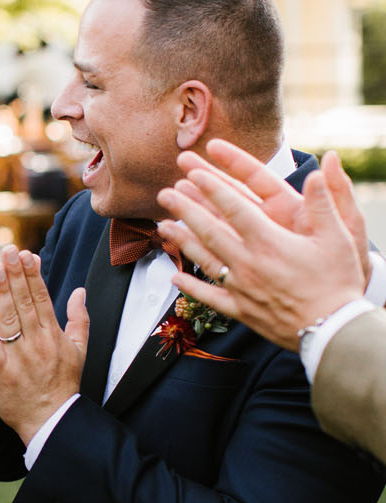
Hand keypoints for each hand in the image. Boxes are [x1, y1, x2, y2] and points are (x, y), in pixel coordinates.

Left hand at [0, 246, 88, 443]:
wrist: (51, 420)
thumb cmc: (62, 384)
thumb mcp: (78, 350)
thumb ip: (78, 318)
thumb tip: (80, 290)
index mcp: (52, 334)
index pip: (40, 297)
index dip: (31, 274)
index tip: (24, 253)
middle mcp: (37, 342)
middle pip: (24, 303)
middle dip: (15, 275)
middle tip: (6, 250)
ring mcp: (19, 357)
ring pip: (9, 320)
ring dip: (1, 294)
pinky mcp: (2, 373)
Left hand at [157, 151, 365, 351]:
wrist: (333, 332)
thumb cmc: (338, 284)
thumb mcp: (339, 238)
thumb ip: (324, 203)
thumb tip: (319, 170)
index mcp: (269, 243)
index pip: (233, 208)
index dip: (212, 188)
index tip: (193, 173)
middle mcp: (249, 264)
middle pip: (209, 231)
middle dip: (185, 209)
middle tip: (164, 194)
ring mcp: (241, 289)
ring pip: (204, 260)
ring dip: (182, 241)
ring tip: (162, 226)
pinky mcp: (242, 311)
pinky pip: (209, 297)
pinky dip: (191, 287)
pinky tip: (174, 277)